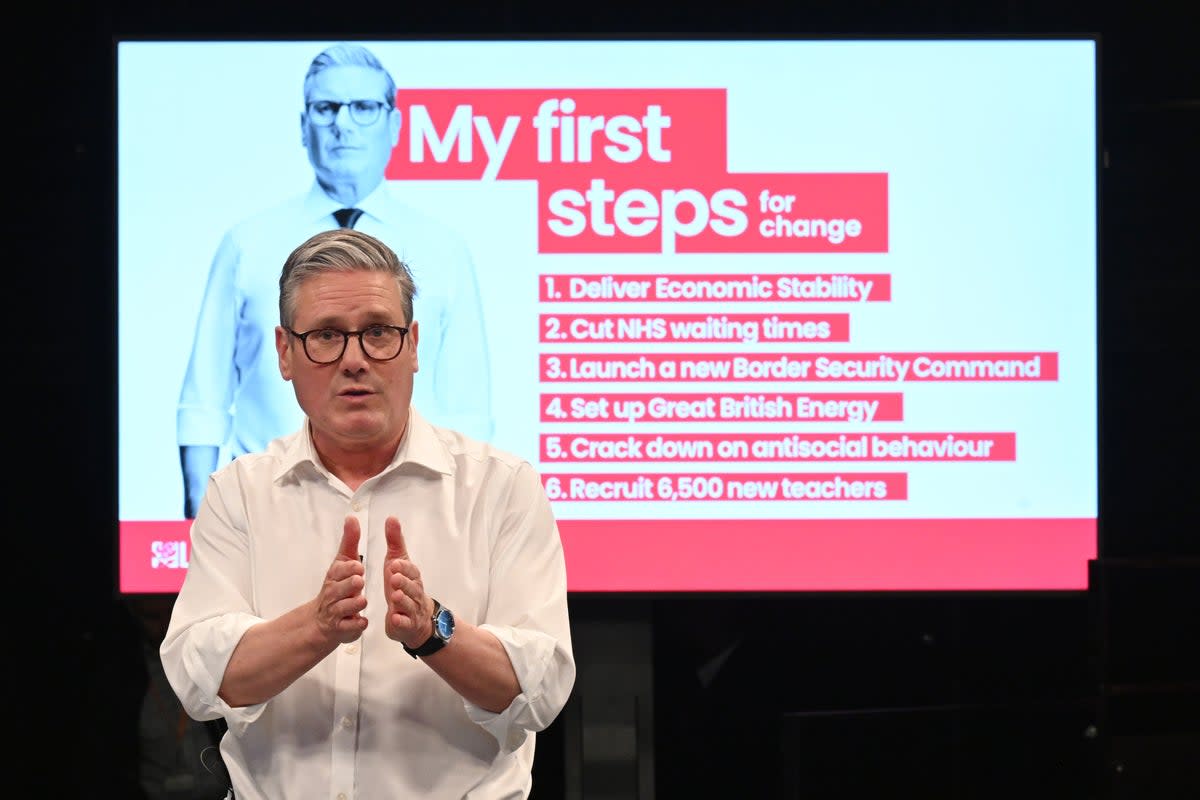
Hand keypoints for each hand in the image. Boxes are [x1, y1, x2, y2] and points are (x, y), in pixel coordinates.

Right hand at [316, 516, 367, 643]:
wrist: (322, 620)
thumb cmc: (336, 587)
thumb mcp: (342, 562)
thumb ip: (350, 541)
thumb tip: (351, 518)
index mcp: (334, 577)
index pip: (339, 570)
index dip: (349, 568)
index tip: (358, 566)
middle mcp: (333, 594)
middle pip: (341, 588)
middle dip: (350, 584)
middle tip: (359, 581)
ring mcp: (337, 612)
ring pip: (346, 608)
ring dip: (354, 604)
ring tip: (361, 600)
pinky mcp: (344, 629)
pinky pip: (351, 627)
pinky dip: (356, 625)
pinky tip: (362, 621)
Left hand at [383, 516, 432, 646]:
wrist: (417, 619)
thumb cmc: (404, 586)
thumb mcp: (398, 562)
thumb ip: (395, 541)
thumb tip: (391, 518)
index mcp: (412, 577)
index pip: (411, 571)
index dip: (404, 568)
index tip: (394, 563)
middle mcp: (415, 593)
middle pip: (412, 587)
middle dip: (404, 582)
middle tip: (393, 578)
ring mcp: (412, 610)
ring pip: (409, 605)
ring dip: (403, 600)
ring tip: (395, 596)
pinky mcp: (406, 625)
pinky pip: (405, 624)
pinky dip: (401, 621)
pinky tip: (394, 618)